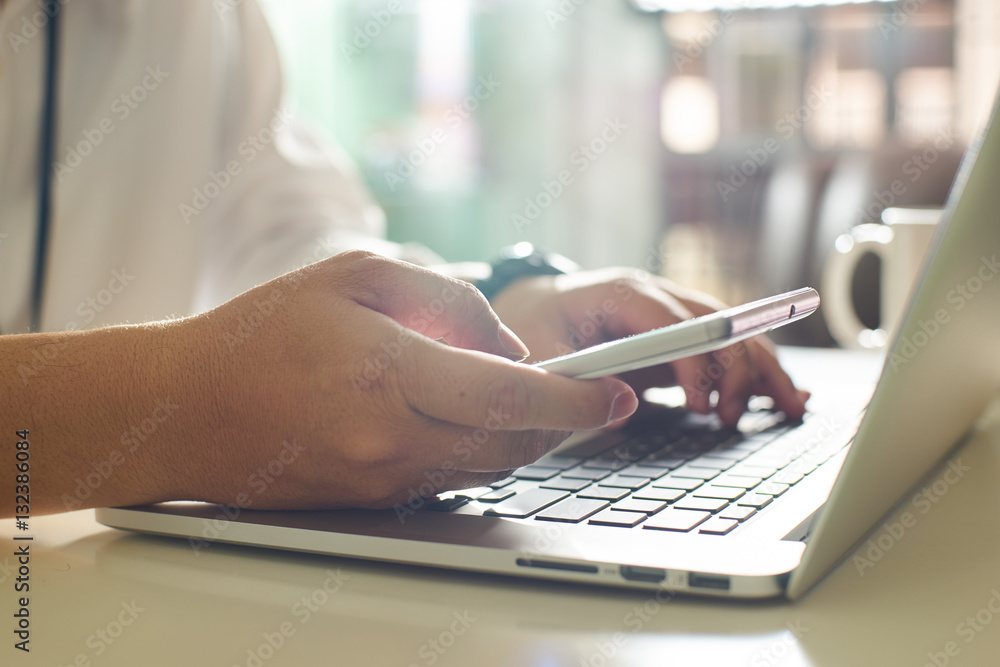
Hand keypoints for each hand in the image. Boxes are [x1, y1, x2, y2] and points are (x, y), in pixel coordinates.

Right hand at [169, 251, 636, 510]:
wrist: (186, 409)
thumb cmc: (265, 330)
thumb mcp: (355, 273)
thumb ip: (447, 299)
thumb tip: (507, 344)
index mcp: (387, 370)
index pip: (511, 398)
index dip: (577, 399)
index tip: (618, 393)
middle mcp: (390, 436)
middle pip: (513, 445)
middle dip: (563, 423)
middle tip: (586, 395)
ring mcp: (382, 478)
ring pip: (488, 467)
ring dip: (522, 437)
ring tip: (523, 397)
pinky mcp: (373, 500)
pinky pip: (450, 478)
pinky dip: (477, 450)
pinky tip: (465, 417)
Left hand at [489, 268, 808, 425]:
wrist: (534, 309)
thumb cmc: (534, 327)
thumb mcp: (538, 351)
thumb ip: (570, 378)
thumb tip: (617, 409)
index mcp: (619, 292)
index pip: (670, 319)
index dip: (692, 359)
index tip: (701, 401)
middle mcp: (655, 296)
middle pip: (714, 322)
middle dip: (734, 368)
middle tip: (732, 417)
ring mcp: (671, 314)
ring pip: (731, 334)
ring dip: (760, 369)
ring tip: (789, 407)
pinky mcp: (678, 338)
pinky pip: (724, 351)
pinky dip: (754, 372)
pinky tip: (783, 395)